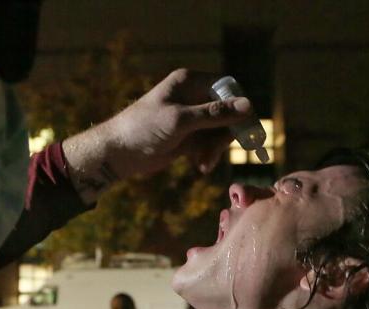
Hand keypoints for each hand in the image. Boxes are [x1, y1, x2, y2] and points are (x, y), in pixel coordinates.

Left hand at [63, 68, 253, 201]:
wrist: (119, 153)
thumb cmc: (143, 129)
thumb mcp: (181, 121)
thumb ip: (215, 114)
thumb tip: (249, 105)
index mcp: (190, 82)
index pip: (228, 88)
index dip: (240, 108)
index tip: (248, 129)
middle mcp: (193, 96)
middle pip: (228, 112)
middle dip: (226, 134)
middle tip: (223, 152)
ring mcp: (191, 118)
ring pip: (220, 132)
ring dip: (216, 149)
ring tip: (203, 164)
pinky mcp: (188, 137)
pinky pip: (209, 145)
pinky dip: (208, 155)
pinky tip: (200, 166)